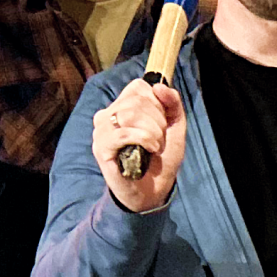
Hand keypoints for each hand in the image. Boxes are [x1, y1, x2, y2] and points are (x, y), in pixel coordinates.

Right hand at [91, 78, 187, 213]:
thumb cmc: (161, 158)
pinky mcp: (101, 147)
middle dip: (158, 120)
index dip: (157, 102)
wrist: (152, 191)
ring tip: (155, 145)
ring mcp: (101, 130)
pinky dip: (144, 139)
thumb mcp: (175, 127)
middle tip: (159, 138)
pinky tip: (150, 149)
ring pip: (129, 113)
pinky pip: (124, 132)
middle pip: (136, 100)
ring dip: (153, 131)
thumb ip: (173, 103)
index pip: (138, 87)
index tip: (162, 122)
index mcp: (123, 106)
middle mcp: (108, 114)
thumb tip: (160, 86)